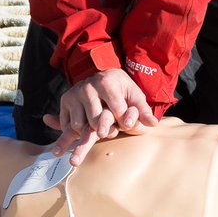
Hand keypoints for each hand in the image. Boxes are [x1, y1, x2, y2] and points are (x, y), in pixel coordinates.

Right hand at [42, 69, 157, 165]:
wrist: (101, 76)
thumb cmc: (121, 89)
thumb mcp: (134, 95)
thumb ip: (143, 110)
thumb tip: (152, 123)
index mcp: (106, 82)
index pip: (116, 109)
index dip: (123, 121)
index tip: (126, 125)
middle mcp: (87, 86)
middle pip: (95, 120)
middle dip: (105, 129)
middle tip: (108, 131)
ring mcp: (74, 94)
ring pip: (80, 125)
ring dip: (89, 132)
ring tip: (98, 128)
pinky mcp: (65, 101)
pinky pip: (68, 126)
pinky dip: (74, 133)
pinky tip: (70, 140)